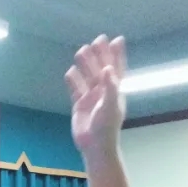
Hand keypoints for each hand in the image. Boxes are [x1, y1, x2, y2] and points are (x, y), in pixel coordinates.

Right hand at [65, 35, 126, 155]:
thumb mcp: (110, 106)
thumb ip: (110, 86)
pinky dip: (73, 80)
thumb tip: (107, 69)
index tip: (117, 40)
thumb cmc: (106, 127)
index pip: (117, 69)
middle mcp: (104, 91)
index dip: (117, 55)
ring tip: (81, 51)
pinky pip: (75, 89)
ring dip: (85, 64)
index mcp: (115, 91)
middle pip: (101, 68)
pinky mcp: (79, 105)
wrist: (94, 146)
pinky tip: (70, 72)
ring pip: (87, 76)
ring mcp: (91, 98)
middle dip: (100, 54)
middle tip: (97, 39)